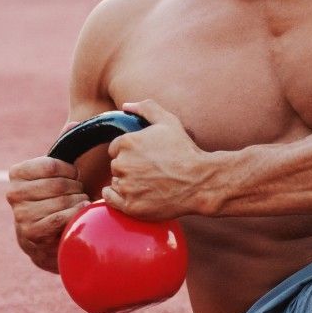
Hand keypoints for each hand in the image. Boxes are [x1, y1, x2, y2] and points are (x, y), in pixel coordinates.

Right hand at [6, 156, 88, 272]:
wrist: (43, 236)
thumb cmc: (52, 198)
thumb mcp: (54, 174)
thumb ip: (62, 150)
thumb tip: (71, 124)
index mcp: (16, 173)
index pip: (51, 165)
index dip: (70, 171)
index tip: (74, 176)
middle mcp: (13, 193)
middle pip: (58, 184)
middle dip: (76, 188)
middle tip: (79, 192)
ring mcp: (21, 214)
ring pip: (61, 201)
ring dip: (78, 201)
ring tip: (79, 202)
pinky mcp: (31, 232)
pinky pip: (60, 218)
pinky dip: (74, 214)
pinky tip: (80, 211)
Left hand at [103, 100, 212, 221]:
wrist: (200, 182)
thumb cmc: (185, 151)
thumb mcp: (169, 122)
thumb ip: (146, 108)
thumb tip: (126, 106)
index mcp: (126, 143)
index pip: (115, 149)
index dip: (130, 153)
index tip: (144, 158)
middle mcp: (122, 164)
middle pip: (116, 166)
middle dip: (129, 167)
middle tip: (149, 171)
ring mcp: (126, 186)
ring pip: (116, 182)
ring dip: (126, 183)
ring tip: (148, 184)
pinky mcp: (130, 206)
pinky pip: (111, 199)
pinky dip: (117, 197)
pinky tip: (131, 194)